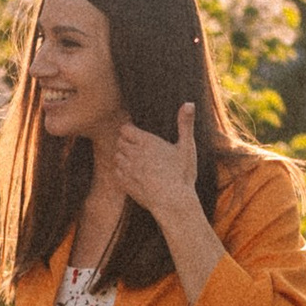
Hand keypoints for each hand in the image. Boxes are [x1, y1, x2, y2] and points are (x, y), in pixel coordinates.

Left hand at [99, 101, 203, 232]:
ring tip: (137, 161)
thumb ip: (185, 124)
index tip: (138, 135)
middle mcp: (133, 153)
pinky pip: (117, 172)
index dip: (130, 131)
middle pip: (120, 142)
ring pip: (117, 156)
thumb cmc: (182, 174)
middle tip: (140, 149)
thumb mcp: (187, 147)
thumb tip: (189, 103)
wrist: (173, 202)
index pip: (125, 129)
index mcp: (146, 141)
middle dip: (127, 143)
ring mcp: (127, 169)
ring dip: (124, 157)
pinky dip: (122, 171)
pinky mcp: (125, 183)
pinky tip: (134, 174)